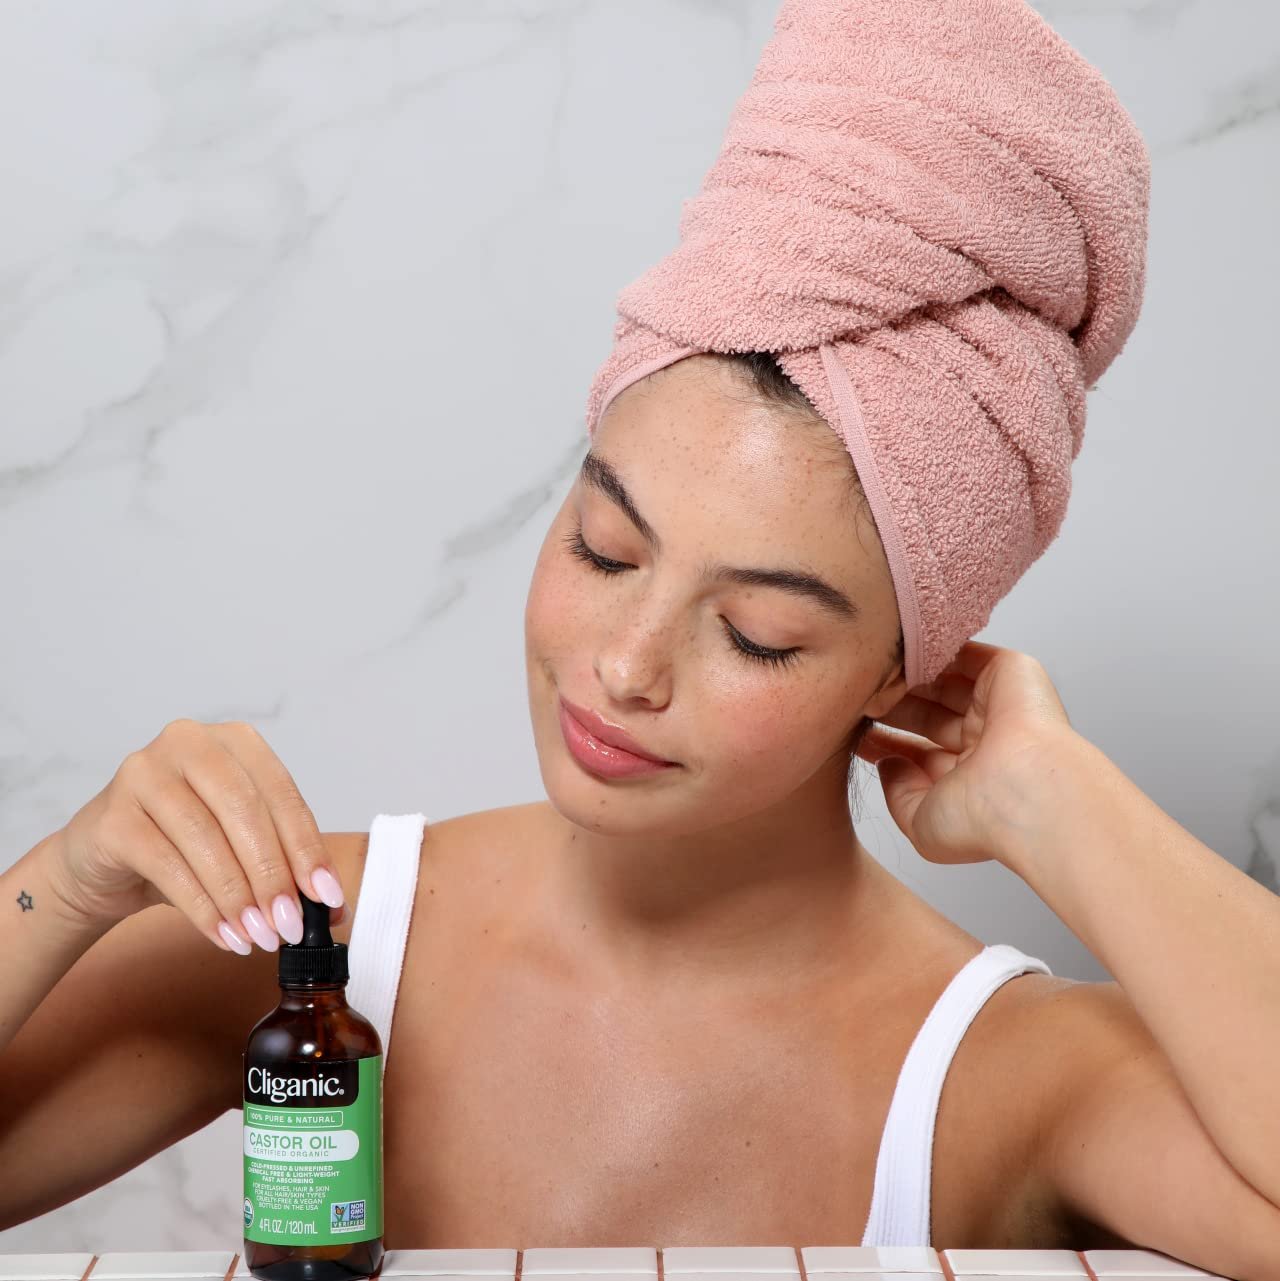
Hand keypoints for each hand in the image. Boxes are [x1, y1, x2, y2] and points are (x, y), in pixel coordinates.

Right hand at [47, 719, 345, 953]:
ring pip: (204, 838)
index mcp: (235, 742)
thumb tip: (334, 909)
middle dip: (273, 874)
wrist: (104, 860)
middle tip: (289, 925)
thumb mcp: (241, 849)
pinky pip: (165, 864)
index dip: (307, 847)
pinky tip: (222, 934)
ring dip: (238, 896)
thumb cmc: (184, 846)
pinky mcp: (110, 816)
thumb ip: (287, 870)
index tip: (328, 896)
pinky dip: (200, 906)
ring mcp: (143, 773)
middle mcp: (189, 743)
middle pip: (244, 811)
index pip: (282, 794)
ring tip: (258, 936)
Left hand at [853, 640, 1080, 864]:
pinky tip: (899, 654)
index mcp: (970, 777)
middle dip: (889, 703)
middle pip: (926, 712)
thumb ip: (898, 793)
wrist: (1026, 791)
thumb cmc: (982, 819)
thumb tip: (888, 763)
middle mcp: (985, 740)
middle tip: (855, 695)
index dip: (885, 739)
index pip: (918, 750)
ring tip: (870, 675)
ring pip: (942, 681)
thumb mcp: (921, 823)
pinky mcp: (1013, 672)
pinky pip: (965, 652)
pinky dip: (933, 649)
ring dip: (906, 677)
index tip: (851, 728)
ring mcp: (999, 705)